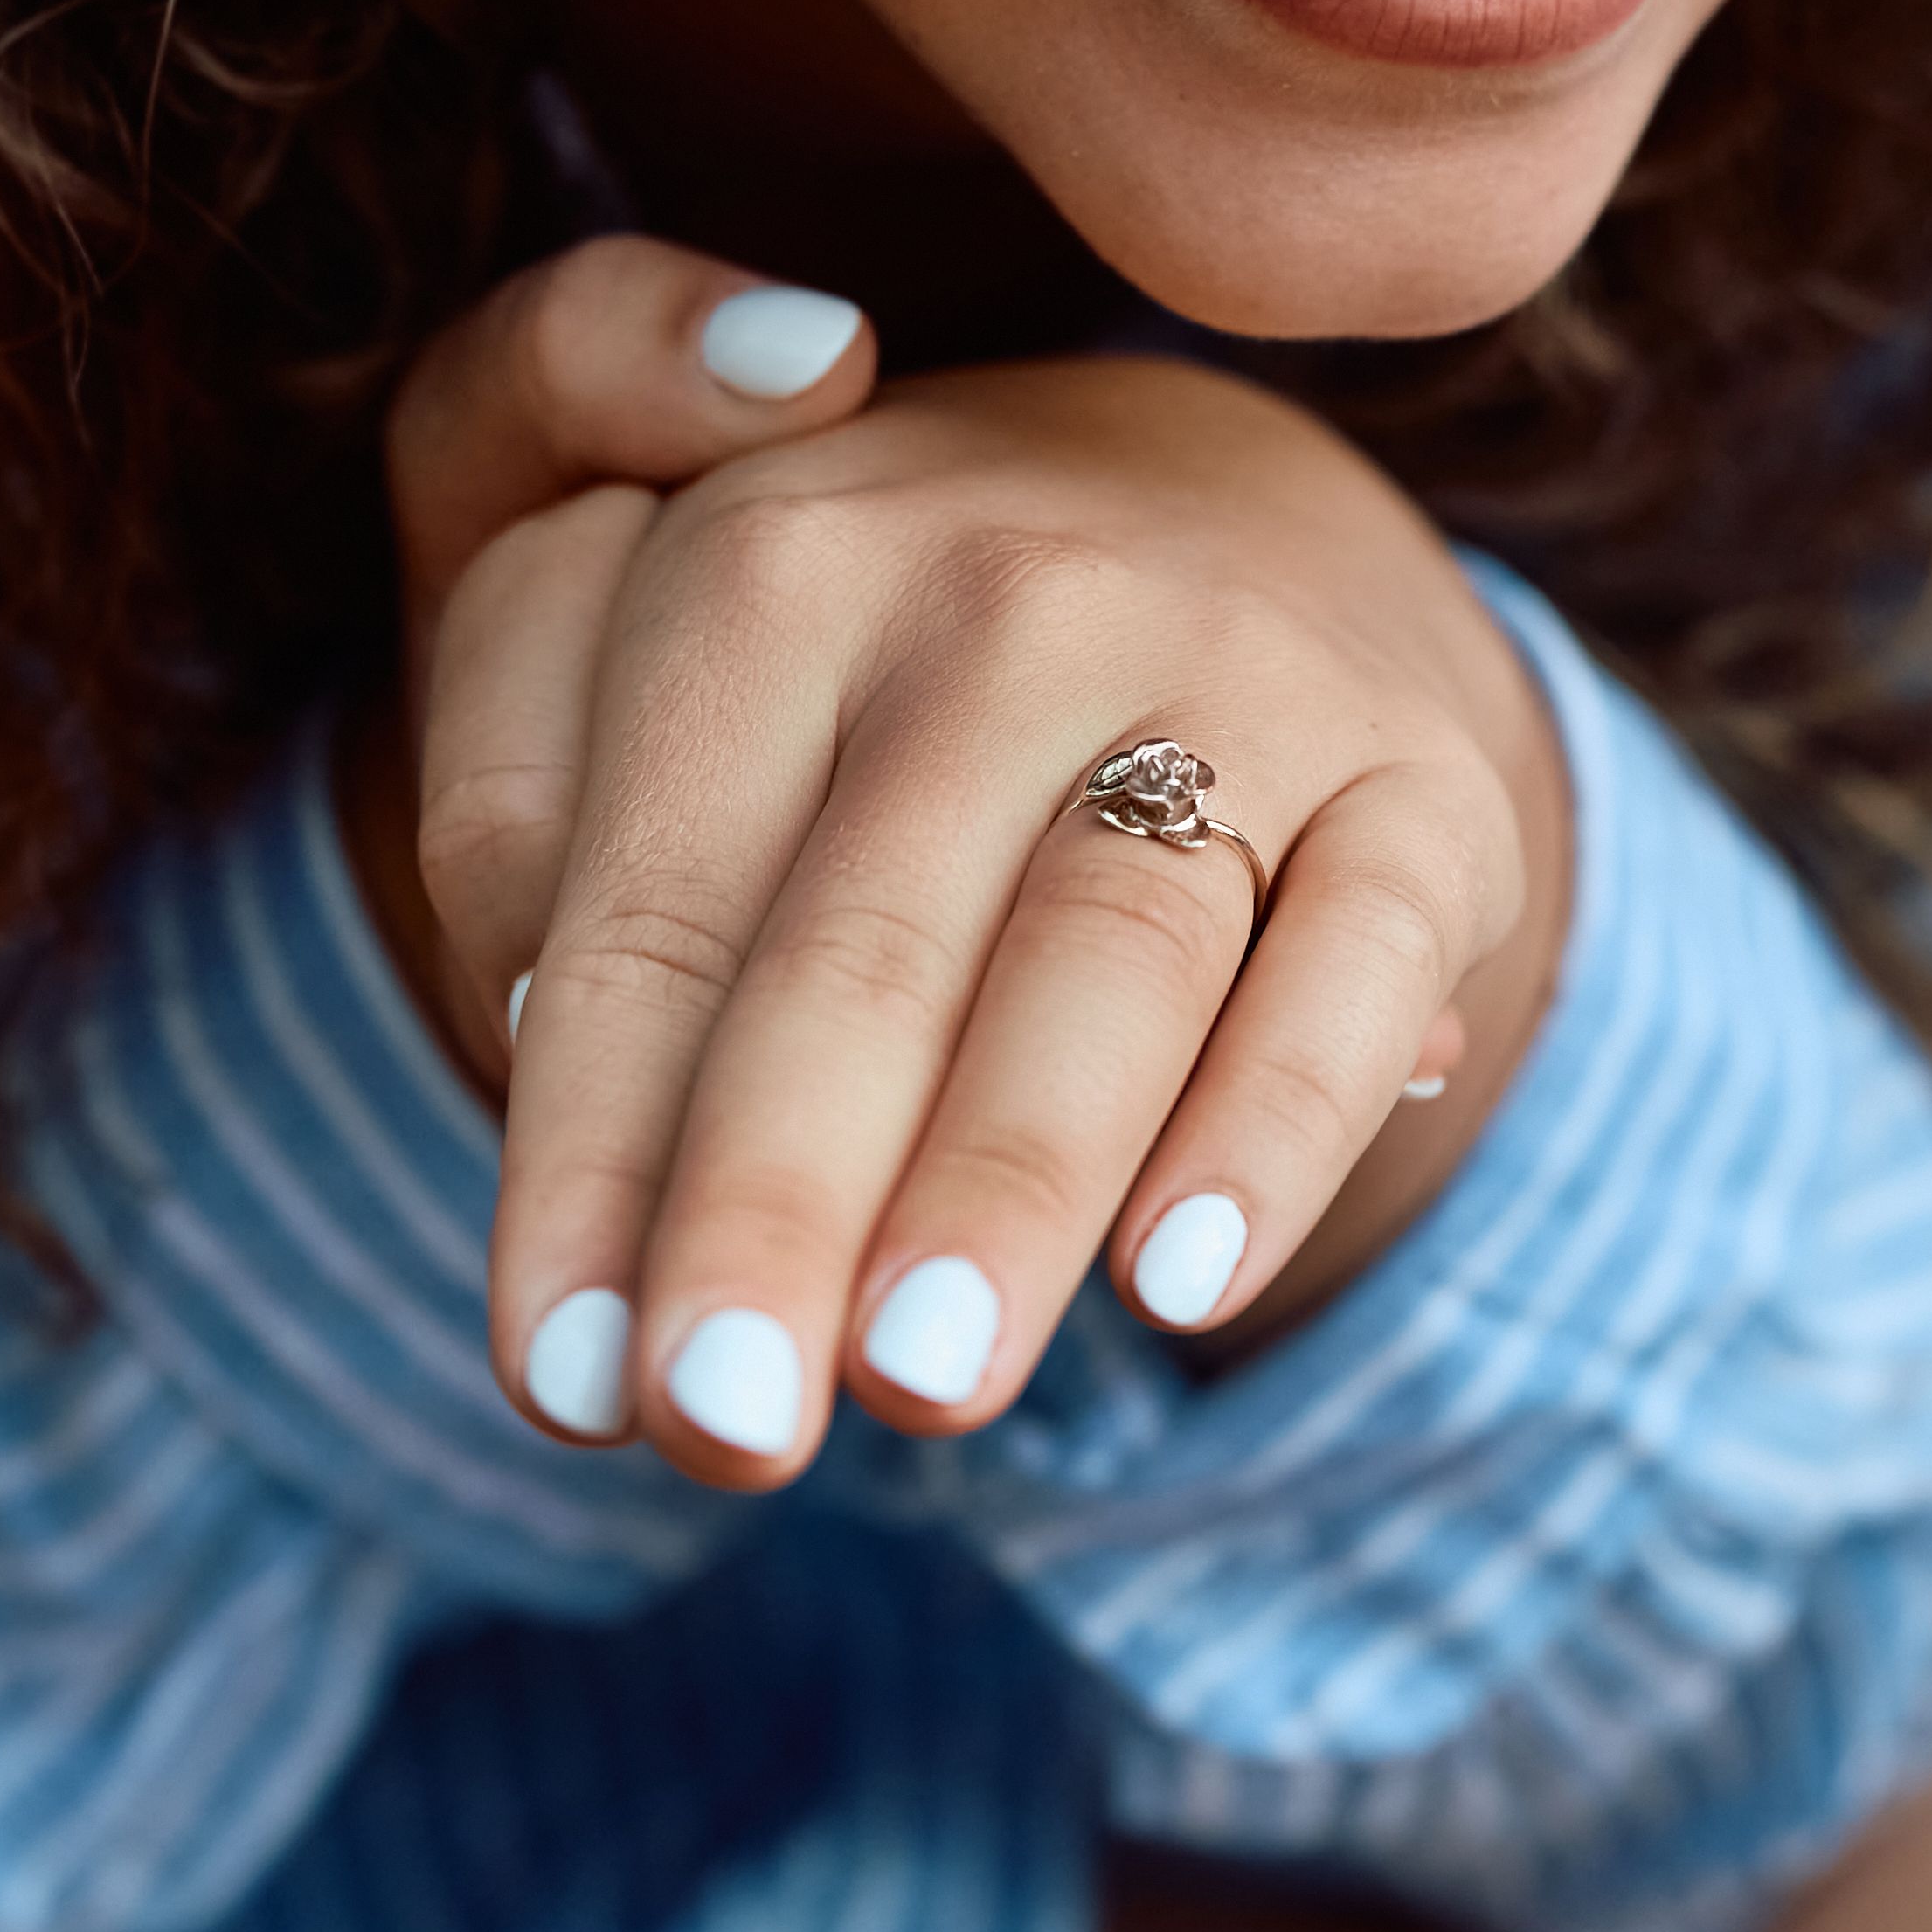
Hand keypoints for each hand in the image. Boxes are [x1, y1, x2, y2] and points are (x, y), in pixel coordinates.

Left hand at [345, 253, 1565, 1493]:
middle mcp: (1007, 591)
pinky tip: (1182, 1283)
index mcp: (771, 561)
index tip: (555, 1381)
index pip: (649, 910)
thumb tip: (540, 1013)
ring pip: (1111, 950)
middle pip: (866, 944)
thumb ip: (508, 768)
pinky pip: (1361, 957)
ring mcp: (1236, 670)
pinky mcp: (1423, 777)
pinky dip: (1281, 1121)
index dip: (590, 1155)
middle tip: (719, 1420)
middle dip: (779, 1197)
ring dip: (1008, 1173)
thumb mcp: (607, 591)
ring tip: (917, 1378)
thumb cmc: (843, 640)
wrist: (1210, 511)